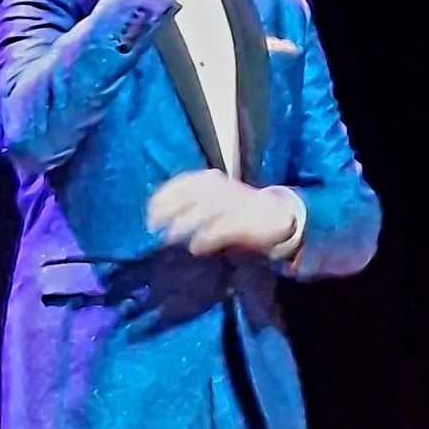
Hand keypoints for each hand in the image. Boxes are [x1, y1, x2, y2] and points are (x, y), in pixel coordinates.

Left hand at [148, 171, 298, 256]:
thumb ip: (192, 202)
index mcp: (213, 180)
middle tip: (152, 226)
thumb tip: (160, 213)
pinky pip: (222, 228)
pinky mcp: (246, 222)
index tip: (149, 210)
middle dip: (168, 210)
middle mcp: (222, 188)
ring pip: (203, 210)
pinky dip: (206, 237)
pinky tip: (195, 247)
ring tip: (168, 238)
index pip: (183, 182)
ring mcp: (235, 204)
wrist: (279, 215)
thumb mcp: (216, 198)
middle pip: (189, 195)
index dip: (164, 195)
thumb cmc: (240, 208)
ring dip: (183, 224)